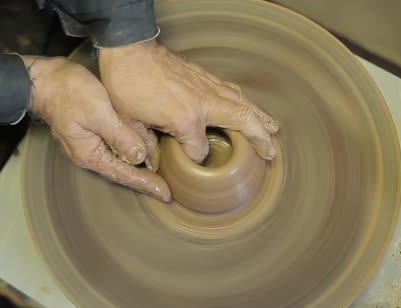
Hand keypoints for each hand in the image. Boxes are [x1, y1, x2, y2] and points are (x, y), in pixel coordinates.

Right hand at [22, 56, 170, 201]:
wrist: (43, 79)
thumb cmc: (68, 92)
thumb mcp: (98, 112)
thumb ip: (120, 135)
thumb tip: (139, 156)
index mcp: (90, 154)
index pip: (124, 175)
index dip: (147, 184)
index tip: (165, 194)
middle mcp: (89, 154)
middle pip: (122, 172)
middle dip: (144, 181)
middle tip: (166, 190)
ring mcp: (88, 143)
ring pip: (119, 160)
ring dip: (139, 167)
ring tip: (159, 175)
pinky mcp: (90, 131)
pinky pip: (114, 147)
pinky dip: (130, 151)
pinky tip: (142, 150)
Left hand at [99, 40, 278, 168]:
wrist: (128, 49)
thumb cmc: (126, 84)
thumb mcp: (129, 122)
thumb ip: (144, 147)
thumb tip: (150, 164)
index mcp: (185, 119)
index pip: (200, 150)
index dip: (195, 159)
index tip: (187, 161)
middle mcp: (203, 102)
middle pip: (243, 122)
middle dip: (260, 139)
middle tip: (270, 153)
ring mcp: (206, 86)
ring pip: (243, 103)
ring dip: (260, 118)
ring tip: (273, 129)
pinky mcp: (204, 76)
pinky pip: (233, 90)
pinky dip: (246, 101)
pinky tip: (250, 107)